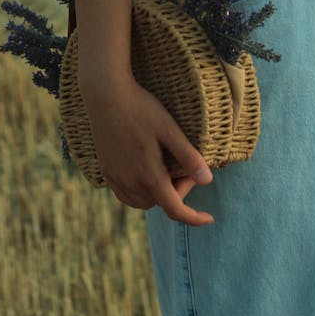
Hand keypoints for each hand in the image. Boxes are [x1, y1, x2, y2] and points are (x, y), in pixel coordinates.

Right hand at [81, 74, 215, 225]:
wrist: (106, 96)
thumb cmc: (141, 109)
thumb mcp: (170, 130)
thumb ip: (188, 157)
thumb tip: (208, 180)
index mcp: (149, 176)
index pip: (175, 210)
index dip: (193, 218)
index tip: (209, 219)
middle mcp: (130, 183)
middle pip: (160, 203)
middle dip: (178, 192)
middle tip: (187, 169)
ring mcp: (115, 178)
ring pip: (142, 202)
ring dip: (159, 194)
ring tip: (169, 170)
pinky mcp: (106, 171)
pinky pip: (126, 195)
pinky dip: (141, 192)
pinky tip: (147, 175)